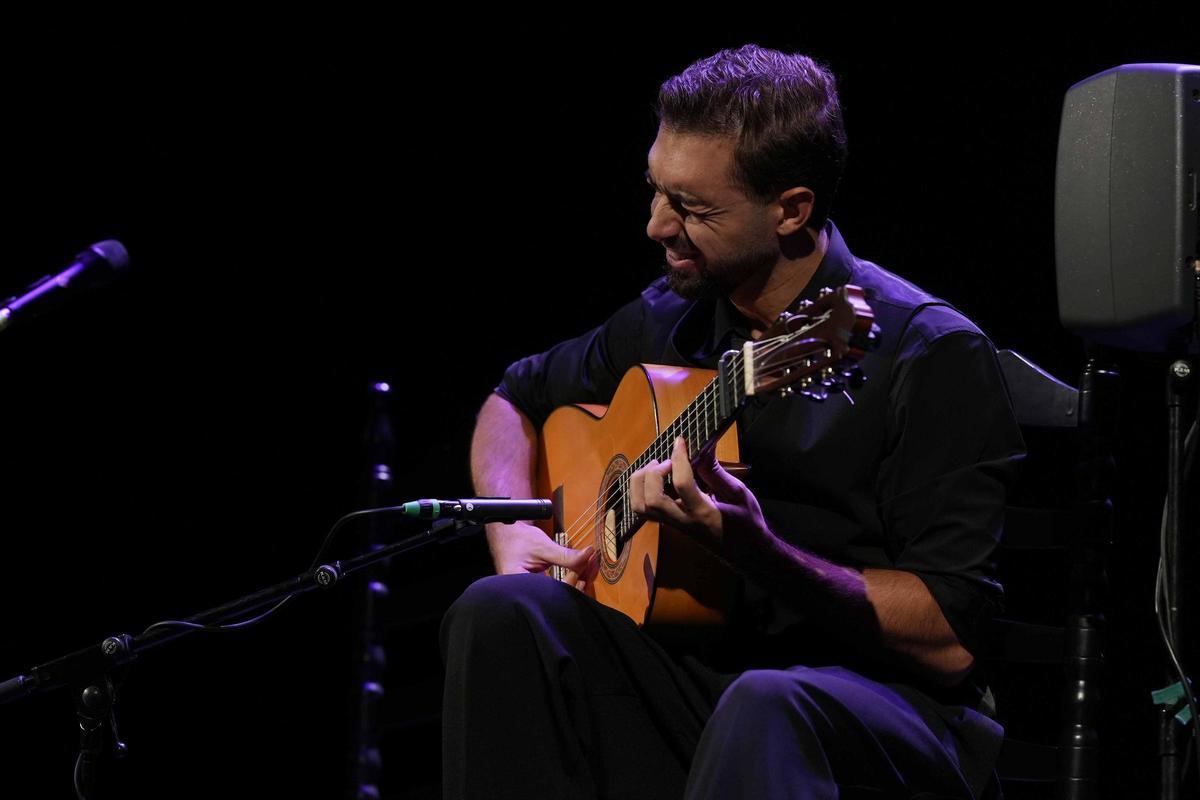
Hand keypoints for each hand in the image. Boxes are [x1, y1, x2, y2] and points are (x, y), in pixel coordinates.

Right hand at [485, 520, 599, 590]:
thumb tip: (588, 555)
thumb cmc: (518, 539)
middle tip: (592, 568)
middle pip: (558, 597)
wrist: (506, 534)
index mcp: (520, 587)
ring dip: (576, 581)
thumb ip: (564, 555)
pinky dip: (569, 579)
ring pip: (560, 594)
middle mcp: (526, 595)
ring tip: (591, 568)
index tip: (585, 567)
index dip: (571, 581)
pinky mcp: (539, 589)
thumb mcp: (542, 546)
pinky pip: (557, 588)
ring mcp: (533, 593)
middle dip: (578, 583)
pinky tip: (582, 572)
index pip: (552, 593)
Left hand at [629, 437, 771, 550]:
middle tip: (666, 461)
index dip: (678, 458)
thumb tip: (702, 448)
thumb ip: (716, 472)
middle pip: (650, 501)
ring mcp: (674, 525)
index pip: (681, 484)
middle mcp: (683, 521)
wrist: (747, 552)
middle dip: (651, 474)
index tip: (680, 441)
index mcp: (704, 513)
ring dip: (640, 483)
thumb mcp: (739, 493)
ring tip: (655, 468)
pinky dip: (641, 491)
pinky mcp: (670, 526)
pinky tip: (655, 479)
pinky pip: (645, 510)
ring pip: (641, 508)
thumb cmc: (747, 522)